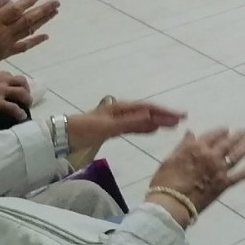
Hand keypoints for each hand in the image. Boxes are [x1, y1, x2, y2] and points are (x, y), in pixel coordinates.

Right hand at [0, 0, 60, 75]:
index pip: (14, 10)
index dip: (27, 1)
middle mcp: (2, 34)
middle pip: (27, 20)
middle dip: (43, 10)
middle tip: (57, 2)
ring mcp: (6, 44)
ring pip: (28, 31)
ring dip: (43, 21)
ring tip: (55, 12)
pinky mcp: (5, 53)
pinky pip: (24, 46)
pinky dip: (35, 40)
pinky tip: (45, 36)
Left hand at [67, 98, 184, 154]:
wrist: (62, 136)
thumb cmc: (84, 129)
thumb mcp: (107, 127)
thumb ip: (130, 122)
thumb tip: (151, 115)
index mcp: (122, 108)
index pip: (148, 108)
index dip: (165, 111)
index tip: (181, 115)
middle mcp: (122, 111)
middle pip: (148, 111)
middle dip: (165, 114)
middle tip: (182, 119)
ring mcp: (118, 119)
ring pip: (142, 118)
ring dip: (157, 121)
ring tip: (172, 124)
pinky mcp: (113, 128)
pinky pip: (134, 126)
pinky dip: (145, 127)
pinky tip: (153, 129)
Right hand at [147, 127, 244, 217]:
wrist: (172, 204)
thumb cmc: (165, 182)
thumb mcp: (169, 159)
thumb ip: (183, 146)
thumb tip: (191, 133)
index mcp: (196, 147)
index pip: (212, 135)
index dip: (221, 131)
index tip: (226, 129)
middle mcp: (210, 155)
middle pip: (227, 143)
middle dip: (237, 136)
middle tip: (244, 131)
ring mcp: (219, 169)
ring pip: (236, 155)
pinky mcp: (224, 184)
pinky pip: (239, 176)